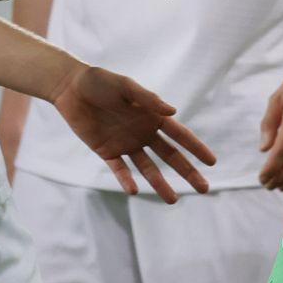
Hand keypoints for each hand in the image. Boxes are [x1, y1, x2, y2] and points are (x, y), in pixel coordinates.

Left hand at [50, 63, 216, 202]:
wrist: (70, 87)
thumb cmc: (99, 81)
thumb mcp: (124, 86)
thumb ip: (147, 98)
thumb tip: (173, 111)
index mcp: (151, 116)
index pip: (179, 135)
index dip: (196, 148)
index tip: (212, 162)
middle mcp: (142, 132)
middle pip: (170, 156)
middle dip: (187, 171)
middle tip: (204, 188)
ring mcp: (126, 143)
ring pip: (148, 168)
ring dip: (160, 183)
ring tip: (173, 200)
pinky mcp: (106, 152)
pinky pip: (119, 170)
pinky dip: (126, 180)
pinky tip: (134, 191)